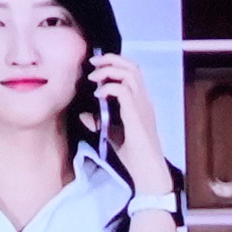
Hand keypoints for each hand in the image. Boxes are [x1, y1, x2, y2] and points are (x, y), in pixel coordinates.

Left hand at [90, 52, 184, 231]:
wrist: (147, 171)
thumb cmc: (133, 156)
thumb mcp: (113, 135)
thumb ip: (101, 122)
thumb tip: (84, 113)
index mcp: (141, 103)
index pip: (133, 72)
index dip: (115, 64)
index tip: (96, 67)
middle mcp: (144, 100)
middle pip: (133, 67)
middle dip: (111, 59)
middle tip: (93, 62)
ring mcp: (142, 106)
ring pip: (130, 73)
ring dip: (109, 70)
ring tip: (94, 77)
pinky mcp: (136, 115)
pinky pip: (123, 91)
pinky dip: (108, 88)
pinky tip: (98, 95)